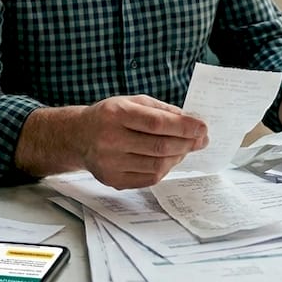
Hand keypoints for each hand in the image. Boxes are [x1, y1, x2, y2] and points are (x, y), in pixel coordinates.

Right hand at [73, 95, 208, 188]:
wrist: (79, 136)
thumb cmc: (109, 116)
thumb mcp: (131, 102)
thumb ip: (160, 110)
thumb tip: (190, 121)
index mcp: (116, 114)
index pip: (157, 123)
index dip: (184, 127)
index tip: (202, 128)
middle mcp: (110, 139)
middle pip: (159, 147)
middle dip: (186, 143)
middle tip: (201, 140)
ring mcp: (110, 163)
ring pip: (157, 165)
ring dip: (177, 157)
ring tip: (184, 149)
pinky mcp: (112, 180)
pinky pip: (148, 179)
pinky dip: (164, 169)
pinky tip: (168, 160)